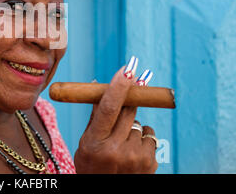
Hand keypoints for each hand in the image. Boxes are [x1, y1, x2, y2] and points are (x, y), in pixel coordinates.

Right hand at [74, 57, 157, 173]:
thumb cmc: (92, 165)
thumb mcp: (85, 143)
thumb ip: (94, 117)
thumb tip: (97, 85)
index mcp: (94, 143)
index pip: (108, 108)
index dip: (118, 87)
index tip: (128, 69)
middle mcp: (115, 149)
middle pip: (128, 110)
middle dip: (129, 96)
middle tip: (135, 81)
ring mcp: (134, 157)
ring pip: (139, 123)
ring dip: (132, 125)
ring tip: (121, 141)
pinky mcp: (150, 162)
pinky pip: (149, 135)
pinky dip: (142, 138)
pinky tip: (132, 150)